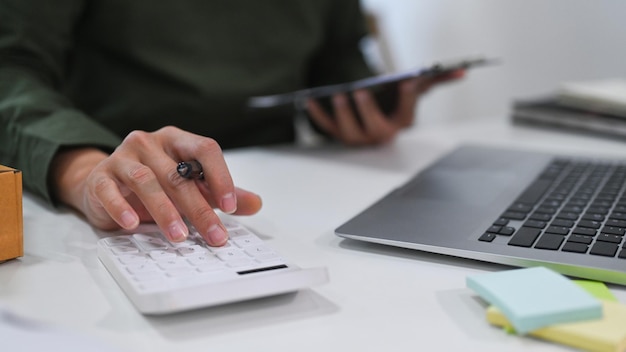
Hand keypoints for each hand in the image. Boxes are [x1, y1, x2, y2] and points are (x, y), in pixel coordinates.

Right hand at [50, 126, 261, 245]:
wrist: (104, 184)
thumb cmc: (154, 183)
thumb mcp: (190, 186)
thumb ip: (219, 194)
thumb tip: (255, 204)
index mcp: (177, 140)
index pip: (204, 149)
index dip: (220, 176)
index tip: (230, 206)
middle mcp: (150, 143)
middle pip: (178, 174)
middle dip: (199, 209)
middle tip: (213, 235)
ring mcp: (122, 157)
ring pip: (146, 180)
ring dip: (165, 211)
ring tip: (179, 236)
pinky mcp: (101, 177)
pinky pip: (110, 191)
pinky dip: (122, 207)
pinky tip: (133, 224)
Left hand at [306, 69, 464, 145]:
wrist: (368, 112)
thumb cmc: (392, 99)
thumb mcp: (414, 89)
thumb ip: (437, 80)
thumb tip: (461, 71)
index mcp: (400, 124)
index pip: (406, 115)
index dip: (407, 99)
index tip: (406, 82)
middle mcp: (380, 135)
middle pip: (375, 129)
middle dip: (367, 111)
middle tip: (360, 92)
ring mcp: (358, 137)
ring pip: (350, 132)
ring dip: (342, 115)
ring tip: (337, 95)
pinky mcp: (338, 133)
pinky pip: (327, 127)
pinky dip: (317, 116)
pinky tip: (310, 100)